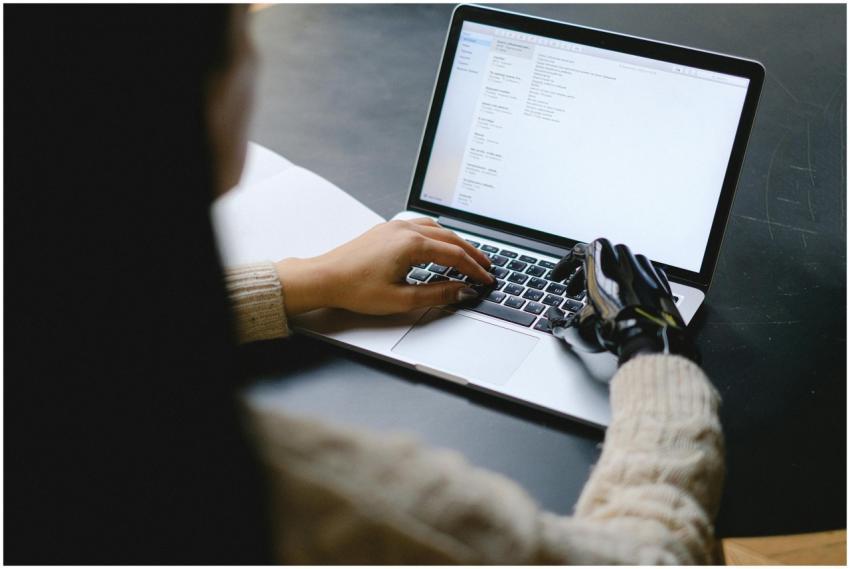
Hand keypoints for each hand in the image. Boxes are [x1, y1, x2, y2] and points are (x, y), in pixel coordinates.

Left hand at [275, 218, 493, 315]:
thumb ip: (436, 294)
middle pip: (451, 238)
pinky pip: (422, 226)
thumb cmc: (356, 289)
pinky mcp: (387, 229)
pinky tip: (440, 245)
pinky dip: (439, 236)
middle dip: (472, 254)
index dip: (474, 270)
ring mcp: (395, 226)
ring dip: (456, 242)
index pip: (455, 255)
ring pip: (437, 229)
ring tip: (469, 257)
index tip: (486, 280)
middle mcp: (405, 229)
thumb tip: (461, 291)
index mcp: (411, 245)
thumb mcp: (401, 299)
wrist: (324, 277)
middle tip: (487, 268)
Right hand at [547, 238, 691, 363]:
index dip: (563, 267)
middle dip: (583, 275)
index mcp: (600, 257)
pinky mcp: (658, 279)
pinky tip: (623, 302)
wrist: (650, 337)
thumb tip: (553, 318)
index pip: (576, 253)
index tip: (558, 278)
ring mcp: (643, 266)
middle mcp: (623, 256)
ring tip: (599, 298)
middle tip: (574, 292)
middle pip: (598, 258)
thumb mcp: (575, 327)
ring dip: (606, 279)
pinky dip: (628, 286)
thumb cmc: (614, 327)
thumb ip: (557, 321)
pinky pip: (639, 276)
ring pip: (620, 265)